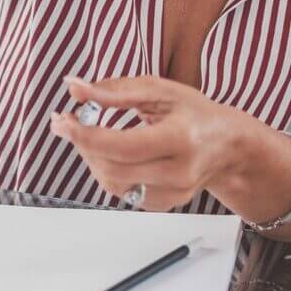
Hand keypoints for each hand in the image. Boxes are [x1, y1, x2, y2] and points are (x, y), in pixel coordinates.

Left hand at [48, 75, 248, 211]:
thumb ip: (114, 90)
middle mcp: (179, 172)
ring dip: (91, 158)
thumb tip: (74, 87)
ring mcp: (173, 193)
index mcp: (181, 139)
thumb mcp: (158, 90)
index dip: (86, 135)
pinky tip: (109, 152)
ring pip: (113, 184)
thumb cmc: (195, 113)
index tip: (62, 120)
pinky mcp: (164, 204)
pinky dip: (108, 171)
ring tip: (86, 134)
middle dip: (82, 145)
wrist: (228, 146)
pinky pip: (123, 192)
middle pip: (113, 168)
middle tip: (66, 122)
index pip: (123, 146)